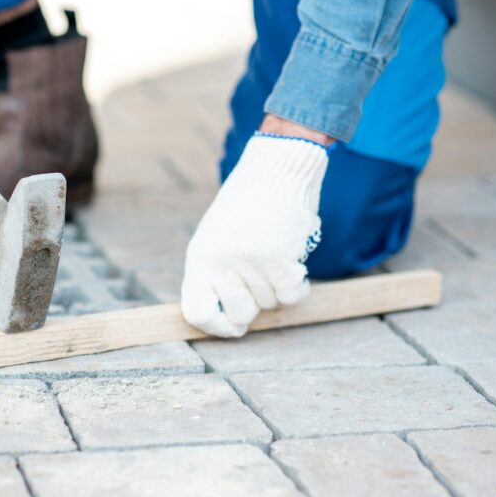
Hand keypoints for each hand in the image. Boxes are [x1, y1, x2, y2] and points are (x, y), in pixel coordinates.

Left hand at [180, 131, 328, 336]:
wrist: (276, 169)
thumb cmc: (249, 205)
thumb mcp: (217, 238)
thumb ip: (217, 275)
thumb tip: (230, 322)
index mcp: (200, 259)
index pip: (196, 313)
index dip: (215, 327)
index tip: (232, 324)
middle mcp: (220, 265)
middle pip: (241, 315)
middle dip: (256, 303)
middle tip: (262, 274)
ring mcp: (249, 265)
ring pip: (270, 305)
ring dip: (278, 285)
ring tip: (275, 251)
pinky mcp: (279, 261)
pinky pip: (293, 297)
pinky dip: (298, 285)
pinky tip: (294, 260)